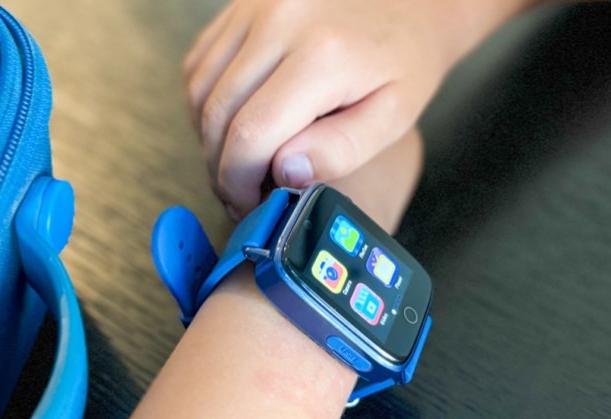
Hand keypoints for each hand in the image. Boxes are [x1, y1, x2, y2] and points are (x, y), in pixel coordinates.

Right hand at [183, 0, 468, 218]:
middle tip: (240, 195)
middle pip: (217, 115)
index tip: (250, 205)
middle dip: (221, 168)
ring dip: (208, 137)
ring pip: (200, 90)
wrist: (411, 0)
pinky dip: (206, 102)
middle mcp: (280, 22)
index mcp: (322, 56)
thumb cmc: (405, 59)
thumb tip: (285, 173)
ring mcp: (255, 7)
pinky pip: (199, 63)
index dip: (239, 183)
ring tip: (237, 162)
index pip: (250, 135)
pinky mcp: (242, 3)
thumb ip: (340, 150)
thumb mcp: (393, 116)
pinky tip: (233, 122)